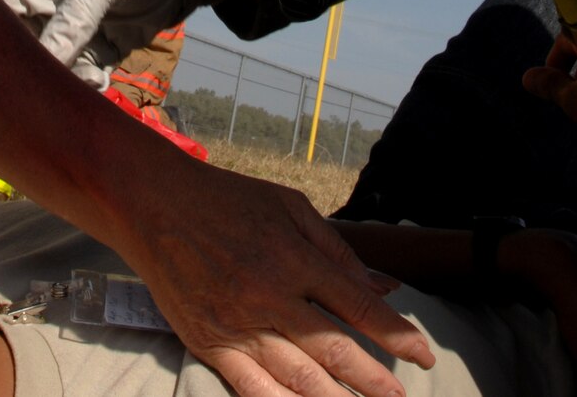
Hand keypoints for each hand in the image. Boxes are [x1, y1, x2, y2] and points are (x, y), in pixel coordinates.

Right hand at [0, 0, 190, 85]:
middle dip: (26, 71)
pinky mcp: (100, 51)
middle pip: (21, 47)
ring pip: (53, 67)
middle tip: (31, 97)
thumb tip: (44, 63)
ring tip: (72, 93)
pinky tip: (97, 84)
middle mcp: (48, 9)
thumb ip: (72, 21)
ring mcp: (74, 33)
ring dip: (60, 83)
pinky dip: (87, 86)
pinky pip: (83, 76)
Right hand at [126, 151, 433, 396]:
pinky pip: (253, 388)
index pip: (358, 307)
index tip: (424, 355)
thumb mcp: (291, 206)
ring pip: (298, 378)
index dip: (397, 335)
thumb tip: (383, 287)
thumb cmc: (228, 199)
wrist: (153, 204)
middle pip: (334, 350)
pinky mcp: (208, 343)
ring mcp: (237, 324)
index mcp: (293, 257)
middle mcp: (268, 295)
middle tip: (401, 395)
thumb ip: (338, 250)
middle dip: (375, 378)